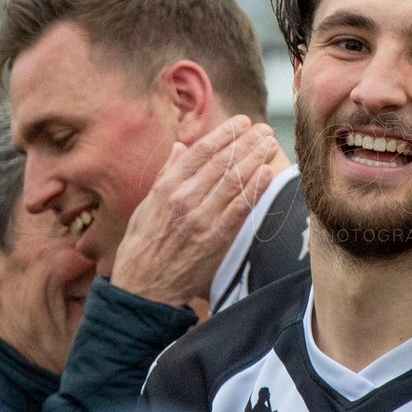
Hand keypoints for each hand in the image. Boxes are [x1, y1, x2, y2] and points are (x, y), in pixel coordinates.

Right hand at [110, 116, 278, 305]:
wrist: (144, 289)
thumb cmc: (141, 247)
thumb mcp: (145, 206)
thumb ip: (165, 174)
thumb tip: (180, 148)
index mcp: (166, 187)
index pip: (201, 151)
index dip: (224, 133)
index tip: (242, 122)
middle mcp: (185, 198)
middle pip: (222, 162)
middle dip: (246, 142)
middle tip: (264, 129)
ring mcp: (202, 218)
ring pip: (234, 180)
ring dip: (256, 159)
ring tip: (270, 144)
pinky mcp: (217, 238)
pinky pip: (241, 208)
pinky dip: (256, 188)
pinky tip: (268, 173)